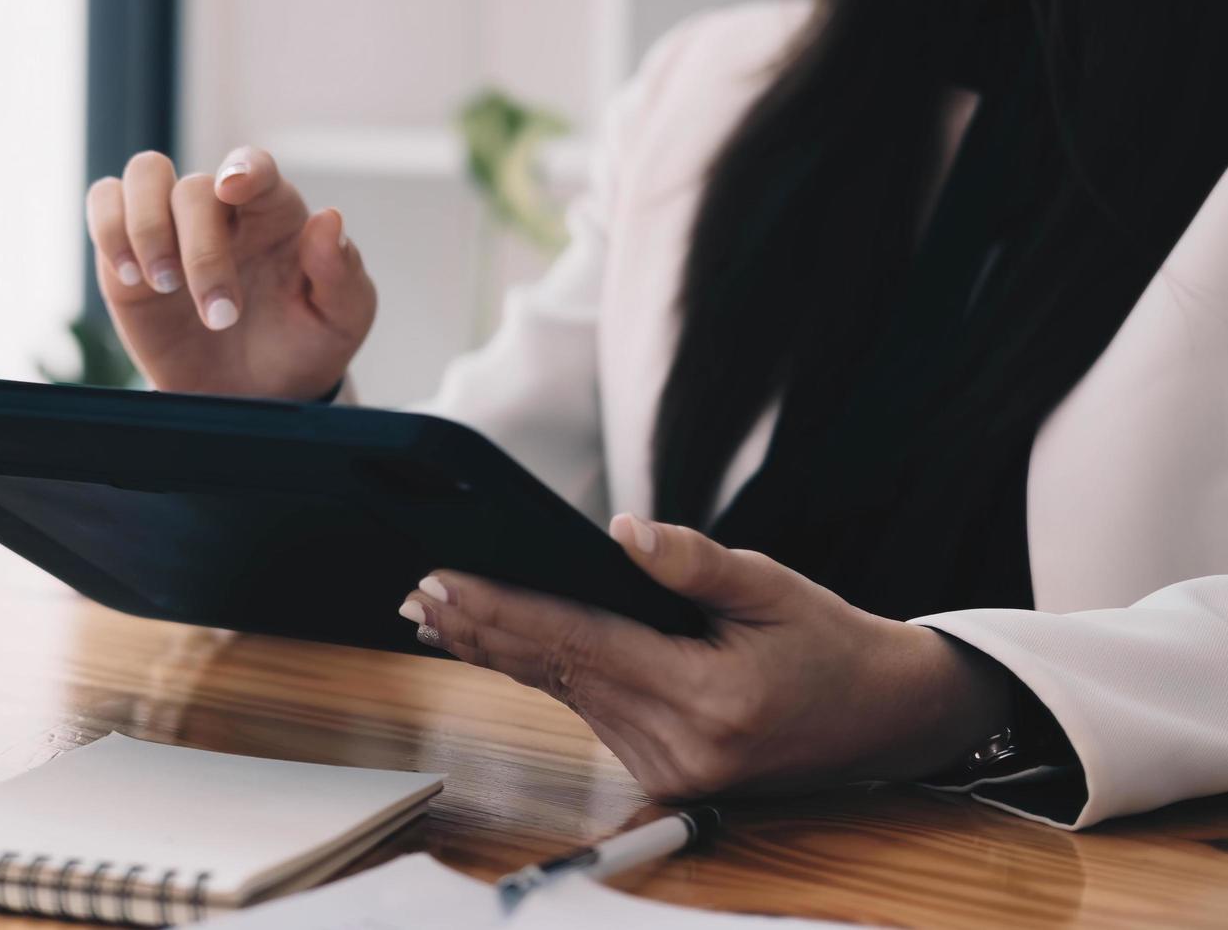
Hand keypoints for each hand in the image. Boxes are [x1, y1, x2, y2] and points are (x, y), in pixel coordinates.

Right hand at [84, 147, 376, 399]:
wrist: (254, 395)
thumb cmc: (302, 347)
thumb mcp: (342, 318)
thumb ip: (341, 271)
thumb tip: (329, 219)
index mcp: (274, 213)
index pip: (255, 167)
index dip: (243, 168)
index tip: (232, 187)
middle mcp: (221, 211)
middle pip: (193, 188)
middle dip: (200, 253)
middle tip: (220, 317)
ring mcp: (171, 226)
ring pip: (143, 174)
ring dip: (146, 227)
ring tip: (163, 285)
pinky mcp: (127, 252)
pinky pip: (104, 205)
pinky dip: (109, 230)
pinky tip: (131, 278)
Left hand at [400, 515, 1014, 798]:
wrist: (889, 722)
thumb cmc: (833, 646)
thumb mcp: (776, 588)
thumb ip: (694, 563)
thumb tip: (623, 533)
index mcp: (708, 700)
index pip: (581, 645)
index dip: (506, 612)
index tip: (447, 583)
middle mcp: (679, 746)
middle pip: (557, 673)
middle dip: (481, 629)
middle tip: (416, 590)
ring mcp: (668, 769)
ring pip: (565, 693)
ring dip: (500, 650)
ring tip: (437, 609)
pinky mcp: (663, 773)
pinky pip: (589, 710)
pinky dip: (542, 672)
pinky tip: (496, 643)